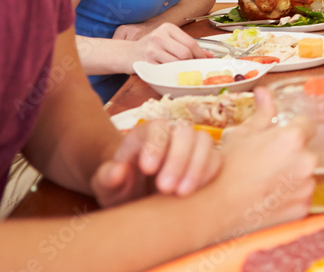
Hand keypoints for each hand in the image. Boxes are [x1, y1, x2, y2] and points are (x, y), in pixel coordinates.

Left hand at [91, 118, 220, 206]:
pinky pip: (217, 160)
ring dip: (196, 167)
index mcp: (147, 134)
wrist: (137, 196)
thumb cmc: (120, 187)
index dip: (155, 144)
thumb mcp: (106, 185)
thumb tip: (117, 171)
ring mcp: (193, 147)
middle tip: (164, 187)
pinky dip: (209, 175)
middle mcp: (173, 135)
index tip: (147, 169)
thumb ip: (107, 177)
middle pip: (185, 133)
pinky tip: (195, 194)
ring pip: (204, 143)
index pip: (157, 127)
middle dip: (177, 159)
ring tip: (181, 194)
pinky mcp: (208, 162)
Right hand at [115, 22, 210, 68]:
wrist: (127, 53)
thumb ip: (187, 46)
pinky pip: (165, 70)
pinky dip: (171, 73)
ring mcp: (152, 49)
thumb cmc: (151, 48)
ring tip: (183, 70)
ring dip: (183, 69)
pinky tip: (171, 73)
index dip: (200, 54)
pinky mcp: (146, 62)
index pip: (190, 42)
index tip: (205, 61)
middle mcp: (159, 36)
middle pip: (185, 53)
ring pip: (176, 62)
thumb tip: (209, 55)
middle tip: (195, 68)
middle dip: (193, 62)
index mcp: (167, 28)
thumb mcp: (168, 41)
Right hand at [217, 87, 316, 233]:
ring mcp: (307, 186)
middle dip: (293, 155)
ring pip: (306, 175)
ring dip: (293, 176)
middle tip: (268, 163)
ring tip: (267, 182)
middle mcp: (306, 160)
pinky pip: (302, 196)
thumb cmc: (227, 169)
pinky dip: (290, 197)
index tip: (280, 140)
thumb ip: (262, 112)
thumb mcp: (242, 134)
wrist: (217, 207)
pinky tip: (269, 197)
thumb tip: (264, 92)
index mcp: (293, 138)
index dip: (292, 131)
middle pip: (307, 151)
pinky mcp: (303, 207)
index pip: (307, 125)